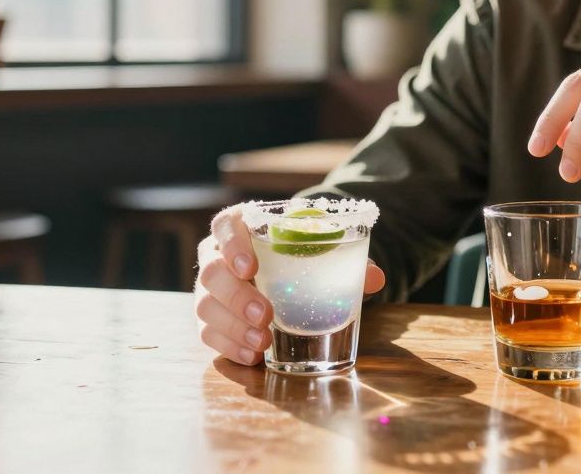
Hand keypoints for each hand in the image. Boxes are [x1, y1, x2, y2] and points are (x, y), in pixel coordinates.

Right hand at [194, 205, 386, 364]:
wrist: (291, 271)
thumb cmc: (304, 255)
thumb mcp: (326, 252)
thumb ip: (349, 261)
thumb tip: (376, 278)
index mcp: (243, 227)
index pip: (226, 225)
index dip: (232, 244)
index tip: (252, 267)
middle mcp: (218, 255)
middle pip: (211, 271)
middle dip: (237, 296)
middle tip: (266, 314)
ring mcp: (211, 288)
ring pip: (205, 305)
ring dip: (233, 326)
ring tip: (263, 341)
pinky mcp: (211, 317)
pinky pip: (207, 332)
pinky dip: (229, 346)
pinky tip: (252, 356)